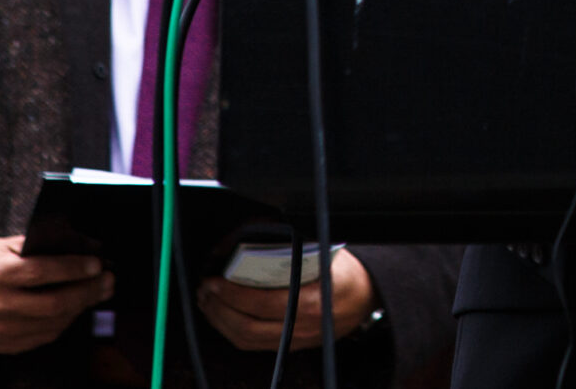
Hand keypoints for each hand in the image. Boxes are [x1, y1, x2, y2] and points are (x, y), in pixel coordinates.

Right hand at [0, 236, 112, 354]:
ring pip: (52, 324)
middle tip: (107, 280)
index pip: (39, 272)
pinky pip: (44, 337)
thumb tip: (78, 248)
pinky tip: (76, 307)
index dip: (71, 269)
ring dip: (81, 307)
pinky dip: (65, 322)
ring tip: (98, 291)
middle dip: (86, 291)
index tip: (95, 264)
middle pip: (51, 304)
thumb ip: (37, 246)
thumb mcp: (3, 246)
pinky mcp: (4, 345)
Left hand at [198, 249, 374, 350]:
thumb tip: (253, 230)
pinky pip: (254, 344)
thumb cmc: (346, 270)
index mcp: (312, 301)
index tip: (215, 281)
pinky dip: (233, 331)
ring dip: (221, 321)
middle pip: (248, 327)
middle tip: (206, 289)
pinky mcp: (291, 345)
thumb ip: (292, 243)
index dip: (234, 294)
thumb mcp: (324, 250)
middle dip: (219, 309)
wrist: (369, 295)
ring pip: (247, 340)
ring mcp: (296, 340)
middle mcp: (303, 327)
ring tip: (209, 302)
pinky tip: (223, 316)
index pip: (263, 304)